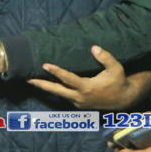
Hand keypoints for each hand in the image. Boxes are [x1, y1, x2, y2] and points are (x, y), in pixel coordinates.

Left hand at [27, 45, 150, 109]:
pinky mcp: (78, 104)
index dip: (56, 72)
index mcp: (87, 88)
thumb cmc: (118, 82)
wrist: (123, 100)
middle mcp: (79, 97)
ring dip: (46, 87)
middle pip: (56, 91)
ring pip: (59, 94)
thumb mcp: (116, 68)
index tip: (45, 65)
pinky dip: (55, 89)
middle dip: (41, 85)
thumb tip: (94, 47)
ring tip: (32, 80)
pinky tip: (47, 82)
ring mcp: (78, 102)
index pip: (68, 79)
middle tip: (28, 79)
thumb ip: (106, 57)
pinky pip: (64, 95)